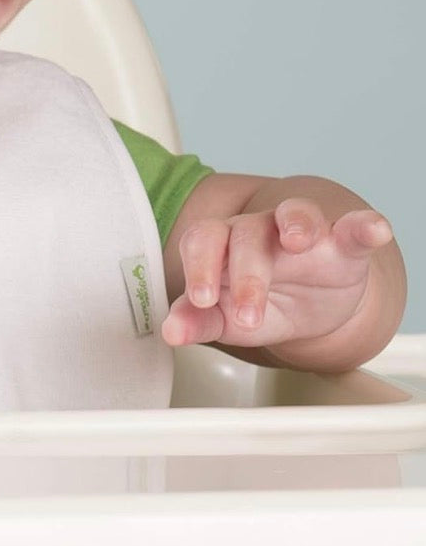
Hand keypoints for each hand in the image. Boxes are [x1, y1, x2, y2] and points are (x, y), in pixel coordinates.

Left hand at [161, 198, 393, 349]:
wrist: (307, 307)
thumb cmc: (259, 304)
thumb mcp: (225, 318)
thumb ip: (197, 321)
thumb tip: (171, 332)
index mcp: (221, 243)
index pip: (202, 241)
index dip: (199, 267)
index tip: (201, 299)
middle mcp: (258, 229)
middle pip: (245, 233)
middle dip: (246, 275)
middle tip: (248, 315)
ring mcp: (302, 232)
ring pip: (294, 214)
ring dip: (296, 224)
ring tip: (298, 241)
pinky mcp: (343, 243)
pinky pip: (354, 227)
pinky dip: (364, 226)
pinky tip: (373, 229)